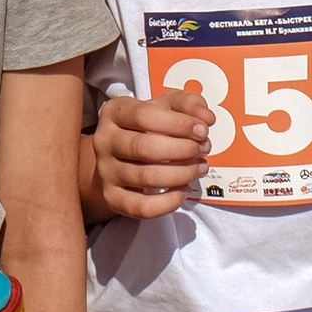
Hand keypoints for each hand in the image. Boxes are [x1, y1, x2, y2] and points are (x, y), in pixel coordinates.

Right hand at [90, 91, 210, 218]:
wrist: (118, 158)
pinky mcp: (113, 198)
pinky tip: (183, 190)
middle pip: (145, 147)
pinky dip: (169, 202)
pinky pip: (143, 207)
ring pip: (147, 178)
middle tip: (203, 149)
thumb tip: (206, 117)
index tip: (202, 130)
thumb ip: (188, 104)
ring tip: (199, 167)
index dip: (179, 123)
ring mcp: (106, 171)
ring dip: (183, 174)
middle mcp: (105, 140)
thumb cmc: (146, 128)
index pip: (145, 116)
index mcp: (115, 112)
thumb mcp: (165, 107)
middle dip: (183, 149)